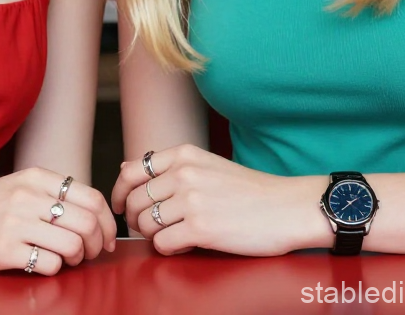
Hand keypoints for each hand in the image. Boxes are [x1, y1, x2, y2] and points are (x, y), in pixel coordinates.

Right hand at [0, 168, 116, 274]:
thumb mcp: (17, 186)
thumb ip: (49, 194)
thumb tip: (91, 214)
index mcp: (36, 177)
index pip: (91, 197)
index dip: (106, 221)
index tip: (106, 237)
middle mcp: (29, 197)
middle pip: (87, 222)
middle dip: (97, 244)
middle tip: (90, 254)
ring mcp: (16, 223)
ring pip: (72, 244)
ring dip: (77, 258)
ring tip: (67, 260)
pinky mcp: (4, 250)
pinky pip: (49, 264)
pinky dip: (54, 268)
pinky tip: (43, 264)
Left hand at [111, 144, 328, 255]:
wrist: (285, 207)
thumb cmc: (247, 189)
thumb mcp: (205, 164)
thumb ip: (167, 165)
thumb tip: (125, 166)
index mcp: (183, 154)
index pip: (130, 171)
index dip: (119, 192)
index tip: (120, 205)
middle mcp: (184, 173)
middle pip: (134, 200)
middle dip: (134, 219)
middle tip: (148, 228)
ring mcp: (191, 200)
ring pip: (145, 224)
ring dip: (152, 235)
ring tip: (171, 235)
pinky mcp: (201, 228)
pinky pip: (162, 244)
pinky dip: (168, 249)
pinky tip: (183, 245)